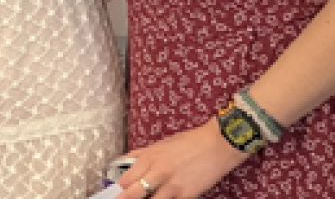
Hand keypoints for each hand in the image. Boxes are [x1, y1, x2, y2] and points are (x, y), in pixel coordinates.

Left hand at [117, 118, 248, 198]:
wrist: (218, 144)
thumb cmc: (190, 142)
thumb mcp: (161, 145)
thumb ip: (143, 155)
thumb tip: (126, 162)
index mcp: (149, 157)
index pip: (125, 179)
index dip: (119, 189)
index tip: (116, 193)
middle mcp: (158, 171)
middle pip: (132, 193)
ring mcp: (172, 185)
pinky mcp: (187, 195)